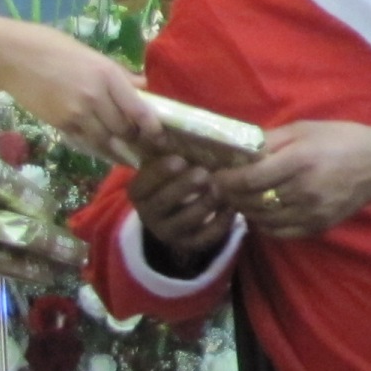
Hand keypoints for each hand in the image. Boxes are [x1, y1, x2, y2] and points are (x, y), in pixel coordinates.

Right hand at [0, 19, 158, 164]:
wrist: (13, 57)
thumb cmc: (52, 47)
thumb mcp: (92, 55)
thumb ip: (119, 75)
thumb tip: (143, 86)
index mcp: (107, 75)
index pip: (139, 109)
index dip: (152, 127)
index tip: (158, 135)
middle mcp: (95, 96)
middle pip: (124, 129)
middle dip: (133, 137)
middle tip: (140, 142)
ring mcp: (77, 113)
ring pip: (106, 140)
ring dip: (116, 147)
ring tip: (124, 151)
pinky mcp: (60, 124)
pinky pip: (85, 142)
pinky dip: (96, 146)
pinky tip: (101, 147)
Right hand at [129, 148, 234, 266]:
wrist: (174, 215)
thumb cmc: (171, 179)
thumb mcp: (161, 164)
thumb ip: (161, 148)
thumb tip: (162, 125)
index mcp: (138, 192)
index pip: (143, 184)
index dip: (160, 172)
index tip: (179, 160)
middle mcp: (149, 215)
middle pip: (164, 202)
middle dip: (185, 187)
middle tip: (204, 174)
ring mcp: (169, 233)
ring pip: (188, 220)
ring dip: (207, 203)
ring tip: (222, 188)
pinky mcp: (189, 244)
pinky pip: (206, 237)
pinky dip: (221, 222)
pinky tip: (232, 206)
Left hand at [212, 121, 370, 237]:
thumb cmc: (340, 140)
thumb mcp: (304, 130)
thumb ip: (269, 140)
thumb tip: (236, 148)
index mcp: (300, 161)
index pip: (251, 178)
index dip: (226, 180)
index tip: (214, 176)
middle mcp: (304, 190)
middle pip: (253, 200)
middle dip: (231, 195)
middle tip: (219, 188)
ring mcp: (312, 212)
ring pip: (263, 219)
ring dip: (245, 210)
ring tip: (238, 198)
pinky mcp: (318, 226)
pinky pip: (280, 231)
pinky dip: (263, 224)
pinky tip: (260, 211)